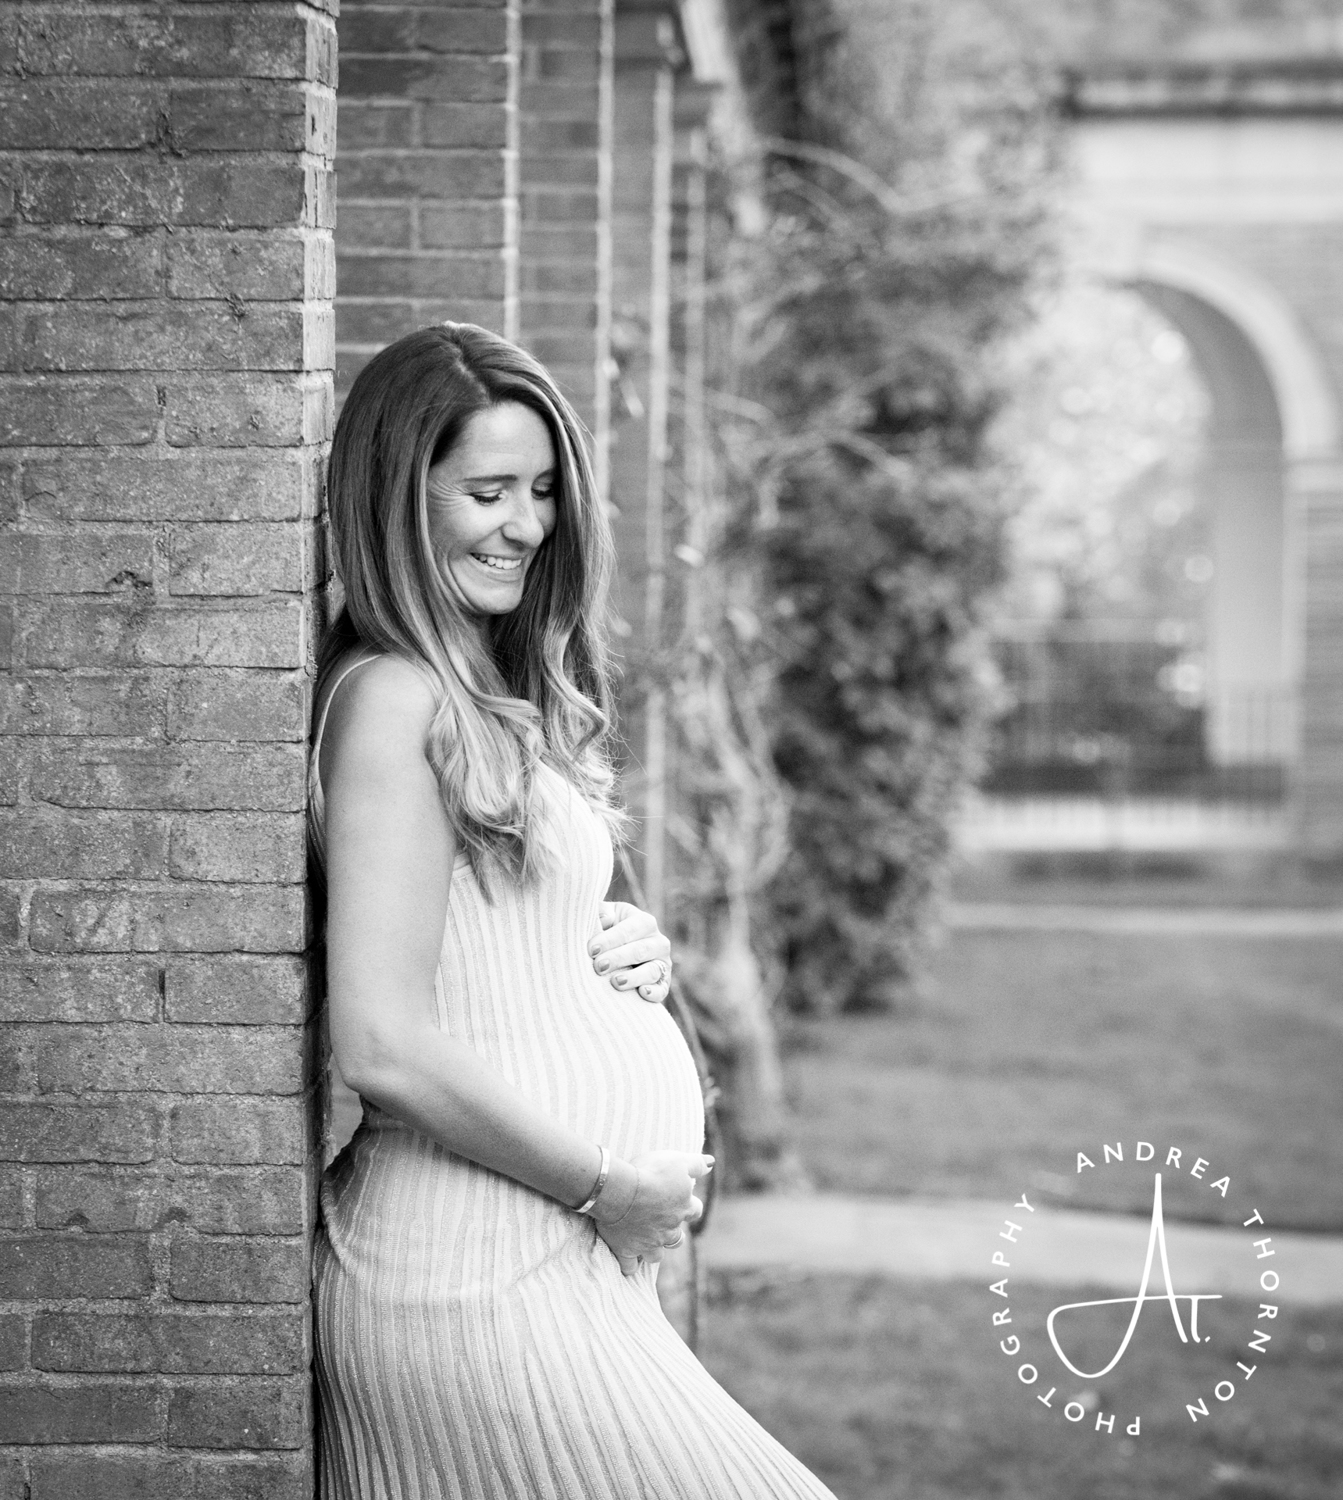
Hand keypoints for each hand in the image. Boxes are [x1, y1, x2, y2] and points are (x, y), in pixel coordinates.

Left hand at [590, 901, 671, 1004]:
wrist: (617, 952)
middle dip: (618, 958)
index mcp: (644, 922)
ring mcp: (663, 963)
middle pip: (640, 950)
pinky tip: (642, 993)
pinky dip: (654, 992)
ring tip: (615, 982)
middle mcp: (658, 942)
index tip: (591, 949)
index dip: (609, 939)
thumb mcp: (606, 916)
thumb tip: (606, 918)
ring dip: (634, 977)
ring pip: (652, 971)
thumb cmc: (609, 930)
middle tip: (599, 966)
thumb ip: (602, 913)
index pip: (628, 930)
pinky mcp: (663, 983)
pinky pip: (662, 989)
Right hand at [591, 1150, 711, 1276]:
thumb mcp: (677, 1160)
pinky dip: (629, 1265)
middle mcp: (669, 1230)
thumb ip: (695, 1164)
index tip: (683, 1201)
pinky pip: (630, 1266)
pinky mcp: (626, 1250)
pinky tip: (627, 1262)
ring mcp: (648, 1243)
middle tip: (662, 1224)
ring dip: (653, 1251)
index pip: (695, 1211)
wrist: (620, 1189)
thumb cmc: (650, 1172)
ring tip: (645, 1245)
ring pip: (656, 1256)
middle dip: (672, 1234)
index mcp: (683, 1208)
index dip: (690, 1206)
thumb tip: (711, 1163)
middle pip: (677, 1239)